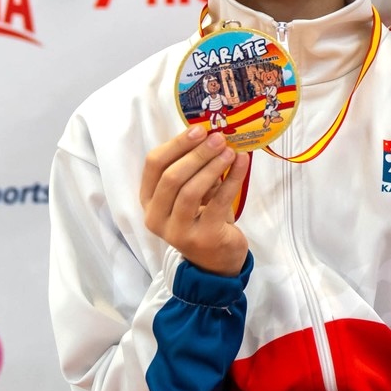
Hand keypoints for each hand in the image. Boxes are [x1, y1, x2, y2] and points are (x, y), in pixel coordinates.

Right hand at [141, 126, 250, 275]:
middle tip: (218, 138)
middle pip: (171, 177)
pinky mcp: (203, 238)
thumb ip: (195, 168)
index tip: (199, 129)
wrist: (216, 261)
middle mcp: (156, 217)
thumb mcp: (193, 192)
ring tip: (230, 150)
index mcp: (149, 201)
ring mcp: (177, 231)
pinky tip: (241, 164)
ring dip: (211, 166)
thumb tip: (212, 135)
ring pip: (190, 191)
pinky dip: (231, 180)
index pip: (154, 165)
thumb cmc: (202, 218)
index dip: (176, 144)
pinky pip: (217, 203)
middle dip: (196, 153)